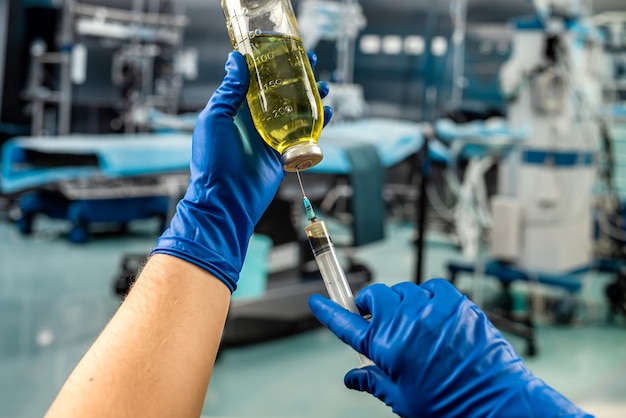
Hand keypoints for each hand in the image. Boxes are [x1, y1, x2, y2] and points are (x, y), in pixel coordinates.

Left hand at [152, 51, 331, 291]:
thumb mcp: (216, 118)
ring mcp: (270, 138)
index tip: (286, 48)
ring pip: (296, 112)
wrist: (225, 199)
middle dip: (297, 78)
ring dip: (311, 98)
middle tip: (313, 64)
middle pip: (280, 93)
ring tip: (324, 87)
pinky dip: (318, 124)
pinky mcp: (283, 155)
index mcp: (236, 109)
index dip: (271, 63)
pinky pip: (304, 136)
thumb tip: (236, 59)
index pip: (256, 79)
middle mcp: (254, 121)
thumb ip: (229, 90)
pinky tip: (328, 113)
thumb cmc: (214, 159)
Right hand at [309, 279, 590, 417]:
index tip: (317, 300)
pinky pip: (432, 287)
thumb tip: (351, 377)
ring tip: (410, 323)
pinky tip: (432, 313)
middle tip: (373, 318)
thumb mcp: (403, 400)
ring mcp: (432, 308)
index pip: (346, 324)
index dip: (329, 311)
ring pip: (402, 290)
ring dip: (398, 302)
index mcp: (386, 348)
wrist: (498, 403)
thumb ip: (373, 382)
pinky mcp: (457, 302)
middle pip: (374, 297)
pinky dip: (426, 296)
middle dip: (368, 305)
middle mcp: (405, 322)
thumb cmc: (451, 407)